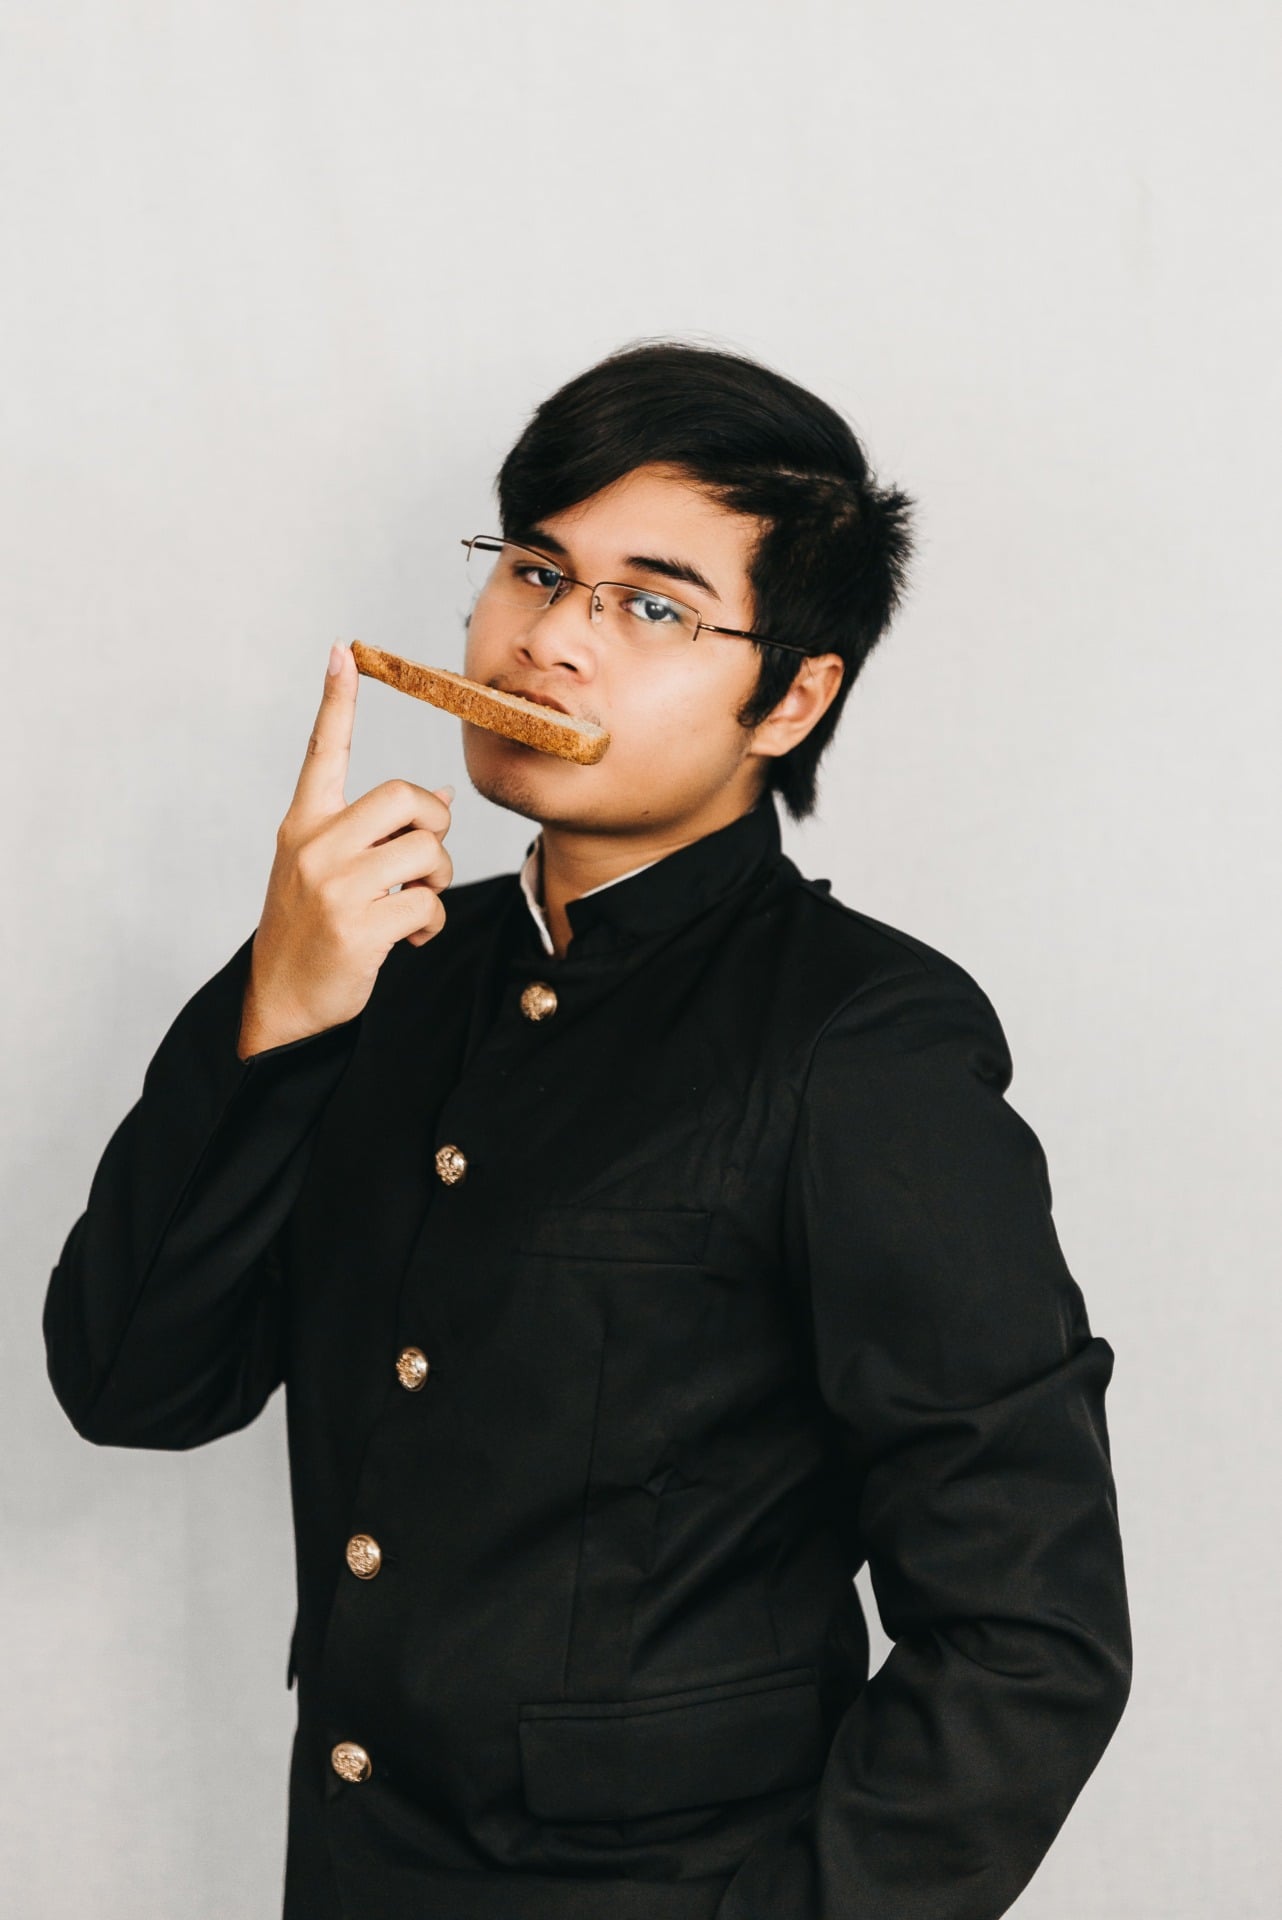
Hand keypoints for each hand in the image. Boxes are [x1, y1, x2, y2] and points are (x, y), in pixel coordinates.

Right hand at [237, 642, 453, 1057]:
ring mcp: (333, 886)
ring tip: (413, 903)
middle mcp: (314, 846)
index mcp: (303, 824)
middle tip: (426, 856)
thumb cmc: (312, 931)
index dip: (335, 701)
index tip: (342, 651)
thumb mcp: (327, 871)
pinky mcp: (357, 927)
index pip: (322, 751)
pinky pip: (428, 904)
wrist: (280, 1002)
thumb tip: (438, 792)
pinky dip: (431, 923)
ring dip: (437, 881)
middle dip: (436, 824)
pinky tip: (407, 939)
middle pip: (407, 796)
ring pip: (428, 851)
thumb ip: (373, 832)